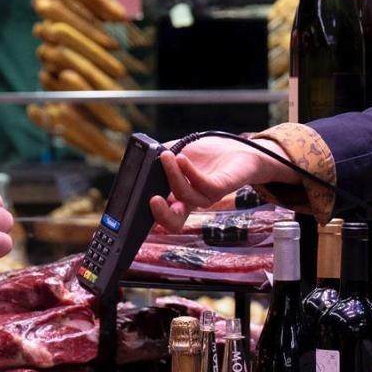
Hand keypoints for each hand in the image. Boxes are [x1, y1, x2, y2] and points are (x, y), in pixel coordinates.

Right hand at [150, 136, 290, 231]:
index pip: (160, 215)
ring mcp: (206, 196)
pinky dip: (188, 171)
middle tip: (151, 200)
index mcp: (177, 198)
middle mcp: (191, 202)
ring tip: (166, 156)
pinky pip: (202, 185)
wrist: (238, 149)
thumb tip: (143, 160)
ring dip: (172, 175)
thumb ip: (159, 159)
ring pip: (185, 196)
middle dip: (161, 215)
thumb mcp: (176, 153)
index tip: (134, 208)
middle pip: (173, 222)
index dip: (147, 218)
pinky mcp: (221, 188)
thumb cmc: (206, 154)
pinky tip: (180, 158)